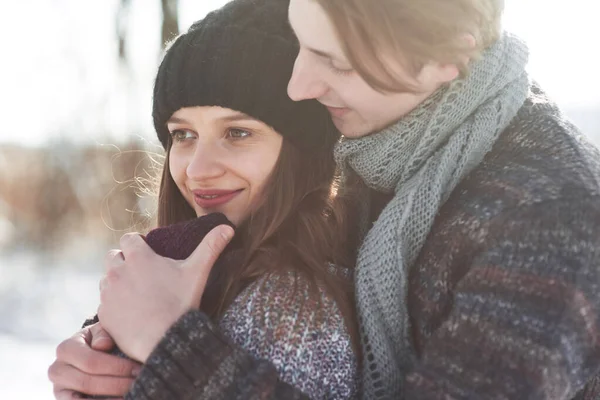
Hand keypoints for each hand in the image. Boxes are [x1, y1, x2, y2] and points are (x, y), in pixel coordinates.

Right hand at [48, 322, 140, 398]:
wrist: (92, 354)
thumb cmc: (103, 341)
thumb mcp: (104, 332)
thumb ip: (103, 334)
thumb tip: (102, 345)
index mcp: (66, 348)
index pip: (91, 361)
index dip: (117, 367)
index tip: (137, 369)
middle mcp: (57, 369)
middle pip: (87, 382)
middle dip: (116, 384)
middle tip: (136, 383)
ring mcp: (58, 388)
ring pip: (82, 399)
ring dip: (109, 399)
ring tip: (130, 394)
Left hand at [98, 224, 233, 362]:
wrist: (166, 341)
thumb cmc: (182, 304)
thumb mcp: (198, 272)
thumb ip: (211, 246)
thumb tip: (228, 228)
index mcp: (138, 257)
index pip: (129, 238)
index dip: (137, 244)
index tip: (147, 254)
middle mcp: (118, 271)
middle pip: (113, 256)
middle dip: (124, 261)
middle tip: (142, 274)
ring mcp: (108, 293)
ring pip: (107, 279)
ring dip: (118, 282)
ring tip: (136, 293)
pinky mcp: (104, 314)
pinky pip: (105, 303)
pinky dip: (114, 305)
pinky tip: (131, 312)